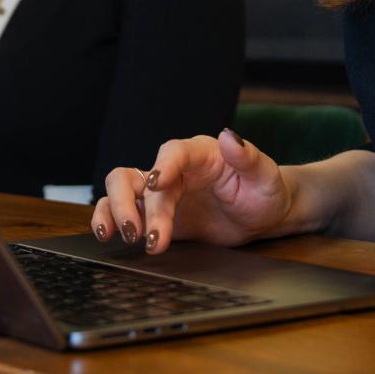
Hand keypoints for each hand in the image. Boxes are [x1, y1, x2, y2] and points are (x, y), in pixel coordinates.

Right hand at [90, 128, 293, 254]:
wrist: (262, 214)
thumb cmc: (265, 191)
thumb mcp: (265, 176)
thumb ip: (248, 158)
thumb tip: (230, 137)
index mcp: (200, 154)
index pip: (173, 152)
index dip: (162, 166)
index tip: (157, 185)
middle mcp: (174, 169)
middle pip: (138, 176)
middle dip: (134, 204)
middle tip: (141, 235)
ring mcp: (162, 193)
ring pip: (121, 188)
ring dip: (116, 210)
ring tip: (126, 237)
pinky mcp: (155, 214)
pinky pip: (124, 211)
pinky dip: (111, 220)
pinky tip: (109, 235)